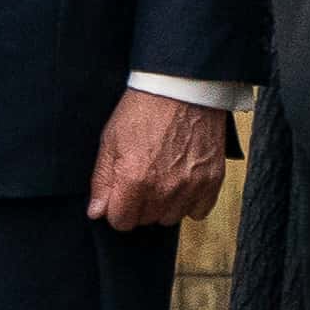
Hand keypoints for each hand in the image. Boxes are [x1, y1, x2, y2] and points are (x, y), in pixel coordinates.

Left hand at [87, 90, 227, 230]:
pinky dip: (190, 202)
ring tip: (163, 176)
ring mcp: (191, 187)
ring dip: (164, 204)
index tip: (120, 194)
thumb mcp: (110, 140)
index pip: (121, 221)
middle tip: (142, 176)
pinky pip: (198, 211)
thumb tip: (97, 212)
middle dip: (139, 204)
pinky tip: (182, 182)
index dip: (117, 208)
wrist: (181, 88)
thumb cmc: (144, 109)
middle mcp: (164, 190)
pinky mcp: (212, 180)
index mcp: (134, 180)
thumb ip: (102, 180)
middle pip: (145, 220)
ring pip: (171, 218)